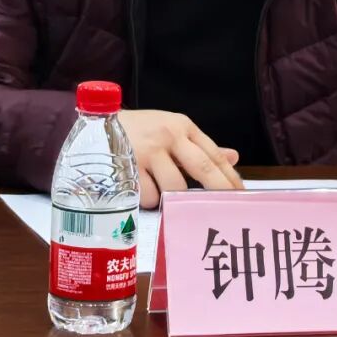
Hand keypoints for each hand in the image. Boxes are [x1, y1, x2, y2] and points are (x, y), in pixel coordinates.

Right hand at [118, 109, 243, 207]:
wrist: (94, 126)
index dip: (230, 177)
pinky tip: (139, 189)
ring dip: (173, 198)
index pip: (213, 154)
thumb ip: (198, 146)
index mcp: (181, 126)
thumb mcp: (169, 129)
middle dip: (218, 192)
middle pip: (203, 168)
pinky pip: (149, 197)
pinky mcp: (128, 168)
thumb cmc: (136, 131)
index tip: (242, 195)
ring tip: (161, 192)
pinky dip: (149, 200)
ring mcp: (148, 152)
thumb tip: (233, 158)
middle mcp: (167, 136)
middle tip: (228, 210)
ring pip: (175, 188)